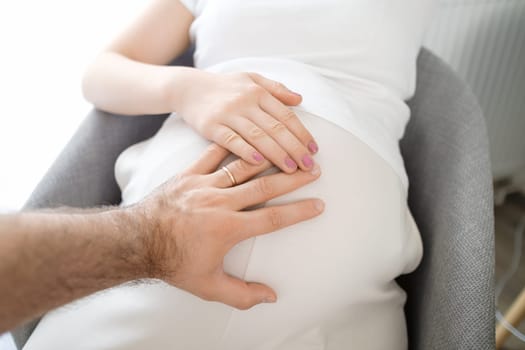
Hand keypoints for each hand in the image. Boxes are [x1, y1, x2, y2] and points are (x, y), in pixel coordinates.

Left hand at [133, 144, 323, 308]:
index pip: (273, 219)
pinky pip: (213, 154)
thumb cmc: (172, 262)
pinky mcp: (188, 174)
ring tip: (287, 150)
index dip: (299, 212)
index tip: (318, 204)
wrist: (135, 241)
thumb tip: (271, 296)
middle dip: (293, 178)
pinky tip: (246, 137)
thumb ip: (242, 294)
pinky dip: (231, 146)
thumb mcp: (208, 286)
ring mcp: (204, 185)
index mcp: (228, 228)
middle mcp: (220, 203)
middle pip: (265, 187)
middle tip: (313, 169)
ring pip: (244, 167)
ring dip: (269, 158)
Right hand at [173, 70, 318, 172]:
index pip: (286, 115)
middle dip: (294, 148)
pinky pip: (232, 140)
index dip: (302, 133)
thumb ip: (276, 88)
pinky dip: (246, 151)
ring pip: (257, 135)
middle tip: (308, 165)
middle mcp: (245, 101)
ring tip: (291, 169)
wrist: (188, 88)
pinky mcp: (211, 126)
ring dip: (277, 153)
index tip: (314, 150)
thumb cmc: (224, 86)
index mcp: (258, 92)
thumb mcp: (251, 79)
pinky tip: (260, 163)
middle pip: (275, 127)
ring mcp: (228, 114)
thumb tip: (300, 99)